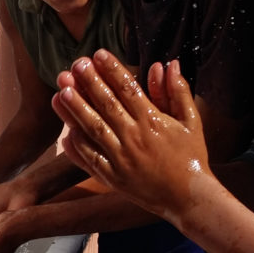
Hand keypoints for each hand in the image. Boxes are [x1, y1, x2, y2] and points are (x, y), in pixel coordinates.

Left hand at [52, 51, 211, 221]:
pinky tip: (66, 134)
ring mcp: (121, 159)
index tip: (98, 54)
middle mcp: (134, 138)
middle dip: (89, 82)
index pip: (127, 88)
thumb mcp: (191, 122)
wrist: (188, 198)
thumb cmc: (192, 157)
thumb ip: (178, 92)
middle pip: (106, 104)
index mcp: (152, 121)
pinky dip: (77, 148)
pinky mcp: (113, 178)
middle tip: (75, 65)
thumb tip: (169, 63)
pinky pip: (90, 160)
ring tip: (62, 92)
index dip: (111, 69)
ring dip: (75, 110)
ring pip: (93, 130)